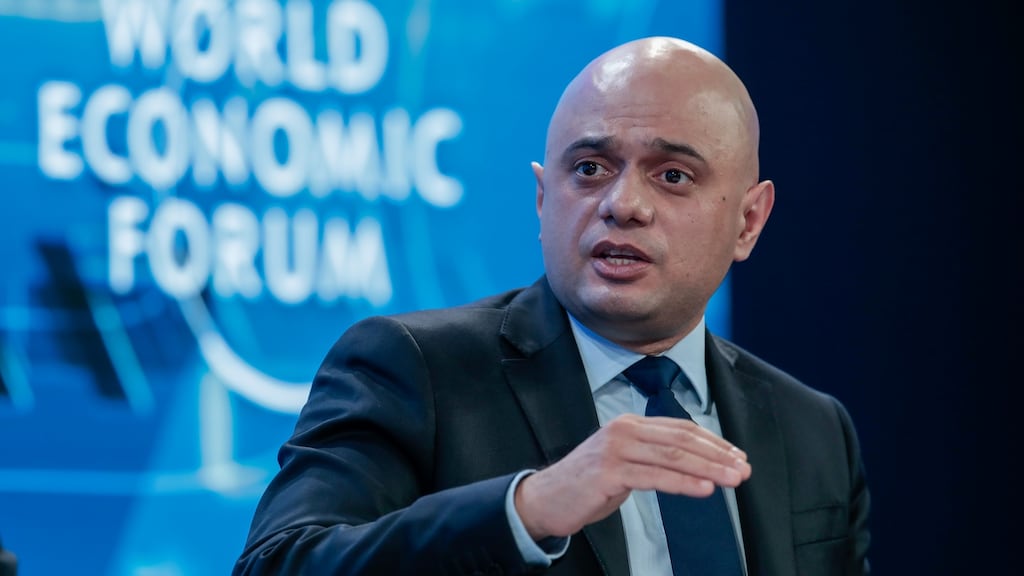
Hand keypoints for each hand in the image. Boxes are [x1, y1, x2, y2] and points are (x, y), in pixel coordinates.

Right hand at [514, 413, 750, 538]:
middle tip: (744, 469)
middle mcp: (624, 429)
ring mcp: (615, 449)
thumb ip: (654, 457)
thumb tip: (697, 462)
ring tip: (733, 480)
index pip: (681, 428)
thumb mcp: (625, 463)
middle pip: (682, 440)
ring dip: (708, 469)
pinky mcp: (609, 471)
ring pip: (672, 456)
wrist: (546, 499)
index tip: (738, 456)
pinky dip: (684, 482)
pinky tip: (704, 489)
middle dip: (718, 455)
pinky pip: (655, 476)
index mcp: (631, 423)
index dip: (714, 442)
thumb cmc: (589, 484)